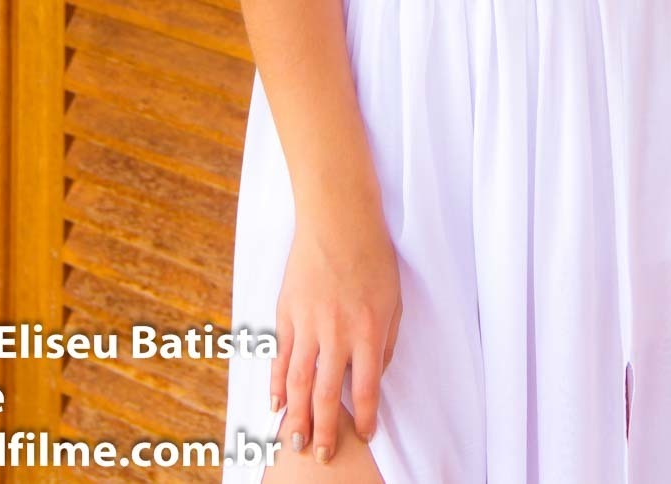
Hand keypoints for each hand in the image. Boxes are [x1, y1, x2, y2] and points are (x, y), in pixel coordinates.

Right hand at [270, 202, 402, 463]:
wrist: (338, 216)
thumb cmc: (372, 254)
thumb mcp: (394, 299)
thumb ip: (385, 341)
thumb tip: (374, 374)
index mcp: (368, 330)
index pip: (366, 389)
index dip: (365, 417)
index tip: (364, 434)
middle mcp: (336, 332)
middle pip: (327, 394)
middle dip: (324, 430)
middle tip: (320, 455)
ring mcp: (308, 322)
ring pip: (298, 381)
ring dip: (296, 416)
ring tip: (294, 442)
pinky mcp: (287, 310)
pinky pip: (280, 354)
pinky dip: (276, 381)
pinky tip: (275, 402)